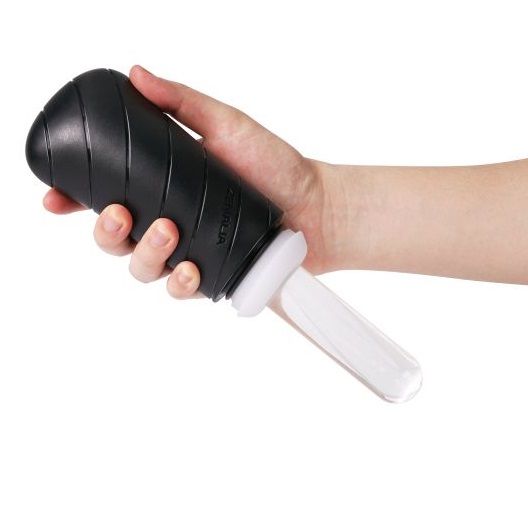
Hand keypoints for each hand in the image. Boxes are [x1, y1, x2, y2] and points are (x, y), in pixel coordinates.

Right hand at [44, 65, 349, 298]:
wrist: (314, 205)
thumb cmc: (274, 166)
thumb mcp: (228, 125)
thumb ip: (182, 103)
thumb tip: (137, 74)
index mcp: (164, 189)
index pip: (107, 195)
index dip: (74, 200)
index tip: (54, 197)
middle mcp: (169, 223)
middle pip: (114, 239)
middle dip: (105, 231)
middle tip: (120, 214)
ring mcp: (187, 253)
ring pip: (141, 268)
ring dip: (143, 255)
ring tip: (166, 231)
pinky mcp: (210, 278)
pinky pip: (180, 289)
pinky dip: (179, 282)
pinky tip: (190, 268)